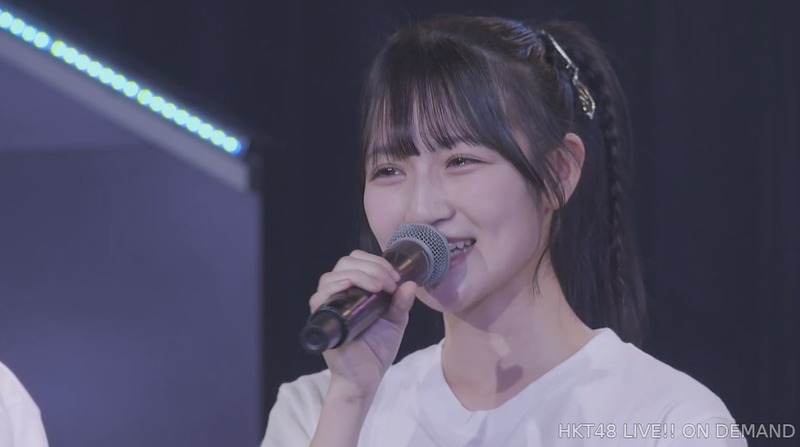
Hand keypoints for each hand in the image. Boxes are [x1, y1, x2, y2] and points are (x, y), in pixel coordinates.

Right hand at [309, 250, 417, 398]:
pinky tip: (355, 290)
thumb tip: (410, 284)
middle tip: (389, 283)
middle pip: (345, 263)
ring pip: (333, 275)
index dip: (376, 262)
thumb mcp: (395, 321)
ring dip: (360, 274)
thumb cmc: (377, 349)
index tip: (395, 277)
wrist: (367, 378)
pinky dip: (338, 286)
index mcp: (354, 289)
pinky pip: (320, 296)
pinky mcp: (321, 320)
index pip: (357, 261)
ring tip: (379, 287)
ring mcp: (328, 306)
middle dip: (372, 267)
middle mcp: (338, 294)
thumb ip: (401, 303)